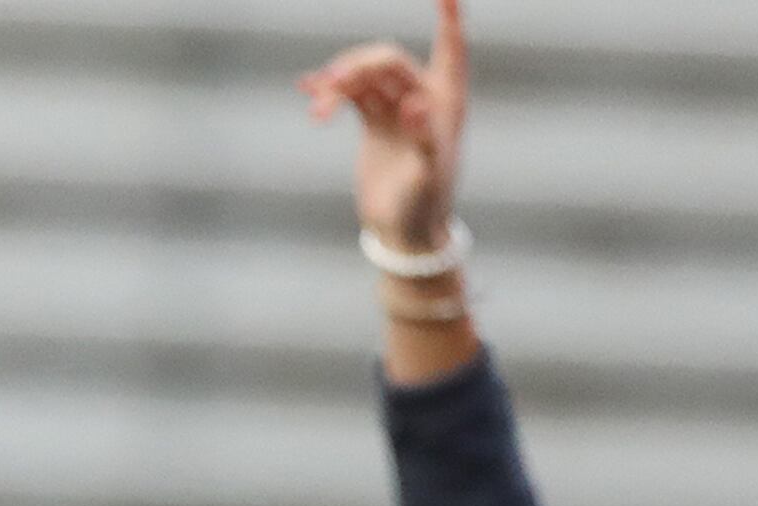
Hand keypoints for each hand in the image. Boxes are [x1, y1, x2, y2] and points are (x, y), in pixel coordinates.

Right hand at [300, 0, 466, 253]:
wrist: (403, 231)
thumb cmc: (424, 206)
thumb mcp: (427, 176)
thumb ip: (424, 139)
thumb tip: (413, 103)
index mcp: (445, 103)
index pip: (451, 48)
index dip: (449, 17)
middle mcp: (422, 98)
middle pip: (388, 61)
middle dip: (358, 66)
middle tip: (331, 85)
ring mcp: (395, 109)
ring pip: (363, 78)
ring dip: (338, 86)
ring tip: (315, 111)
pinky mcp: (373, 123)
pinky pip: (349, 96)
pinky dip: (329, 92)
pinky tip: (306, 89)